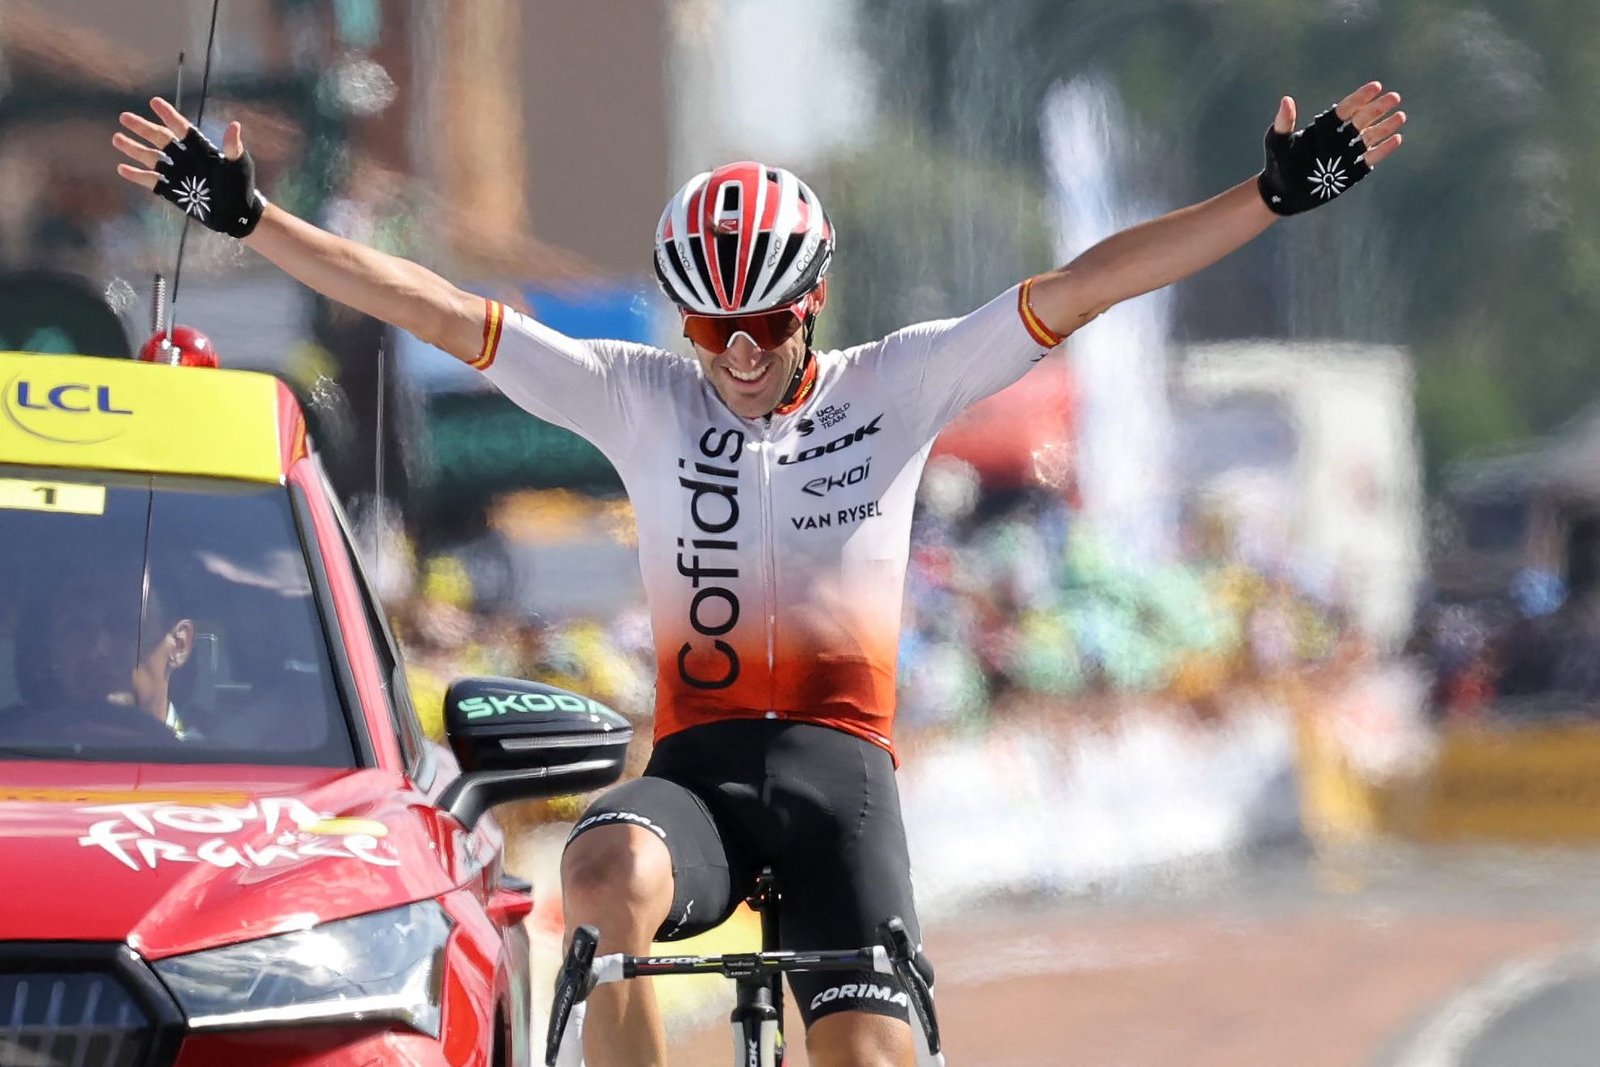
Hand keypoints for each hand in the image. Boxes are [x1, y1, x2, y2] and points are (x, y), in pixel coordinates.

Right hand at [114, 97, 264, 237]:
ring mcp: (177, 174)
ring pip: (152, 158)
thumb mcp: (240, 165)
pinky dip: (137, 175)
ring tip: (117, 138)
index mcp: (201, 149)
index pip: (182, 128)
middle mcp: (186, 158)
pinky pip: (151, 181)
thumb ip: (233, 147)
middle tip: (124, 117)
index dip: (169, 115)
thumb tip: (234, 125)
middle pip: (161, 139)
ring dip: (134, 148)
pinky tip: (122, 168)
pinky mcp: (172, 191)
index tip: (154, 102)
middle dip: (143, 128)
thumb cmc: (241, 186)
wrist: (237, 214)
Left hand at [1257, 81, 1405, 215]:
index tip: (1376, 86)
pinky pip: (1370, 158)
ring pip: (1369, 137)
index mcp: (1323, 127)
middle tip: (1394, 97)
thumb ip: (1284, 122)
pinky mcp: (1351, 172)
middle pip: (1362, 119)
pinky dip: (1383, 150)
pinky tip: (1396, 139)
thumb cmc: (1276, 163)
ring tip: (1400, 117)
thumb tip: (1286, 100)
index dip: (1360, 97)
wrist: (1280, 193)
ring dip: (1385, 127)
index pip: (1345, 108)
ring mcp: (1346, 154)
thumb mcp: (1277, 142)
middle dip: (1378, 109)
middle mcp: (1338, 138)